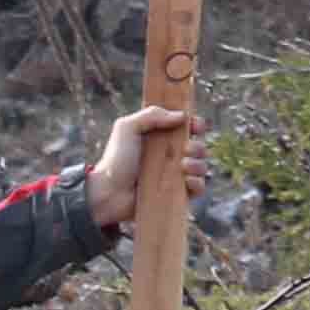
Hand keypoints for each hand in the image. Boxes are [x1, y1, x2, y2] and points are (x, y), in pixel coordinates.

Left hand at [85, 103, 201, 235]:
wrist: (108, 192)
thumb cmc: (115, 159)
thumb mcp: (127, 128)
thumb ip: (151, 115)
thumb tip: (182, 115)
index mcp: (160, 138)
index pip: (186, 127)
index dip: (195, 124)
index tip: (196, 125)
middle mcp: (169, 155)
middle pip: (198, 147)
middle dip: (198, 146)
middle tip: (186, 149)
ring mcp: (173, 176)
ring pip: (201, 167)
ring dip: (198, 164)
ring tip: (183, 166)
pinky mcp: (175, 195)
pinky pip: (198, 189)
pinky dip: (197, 183)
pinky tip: (186, 181)